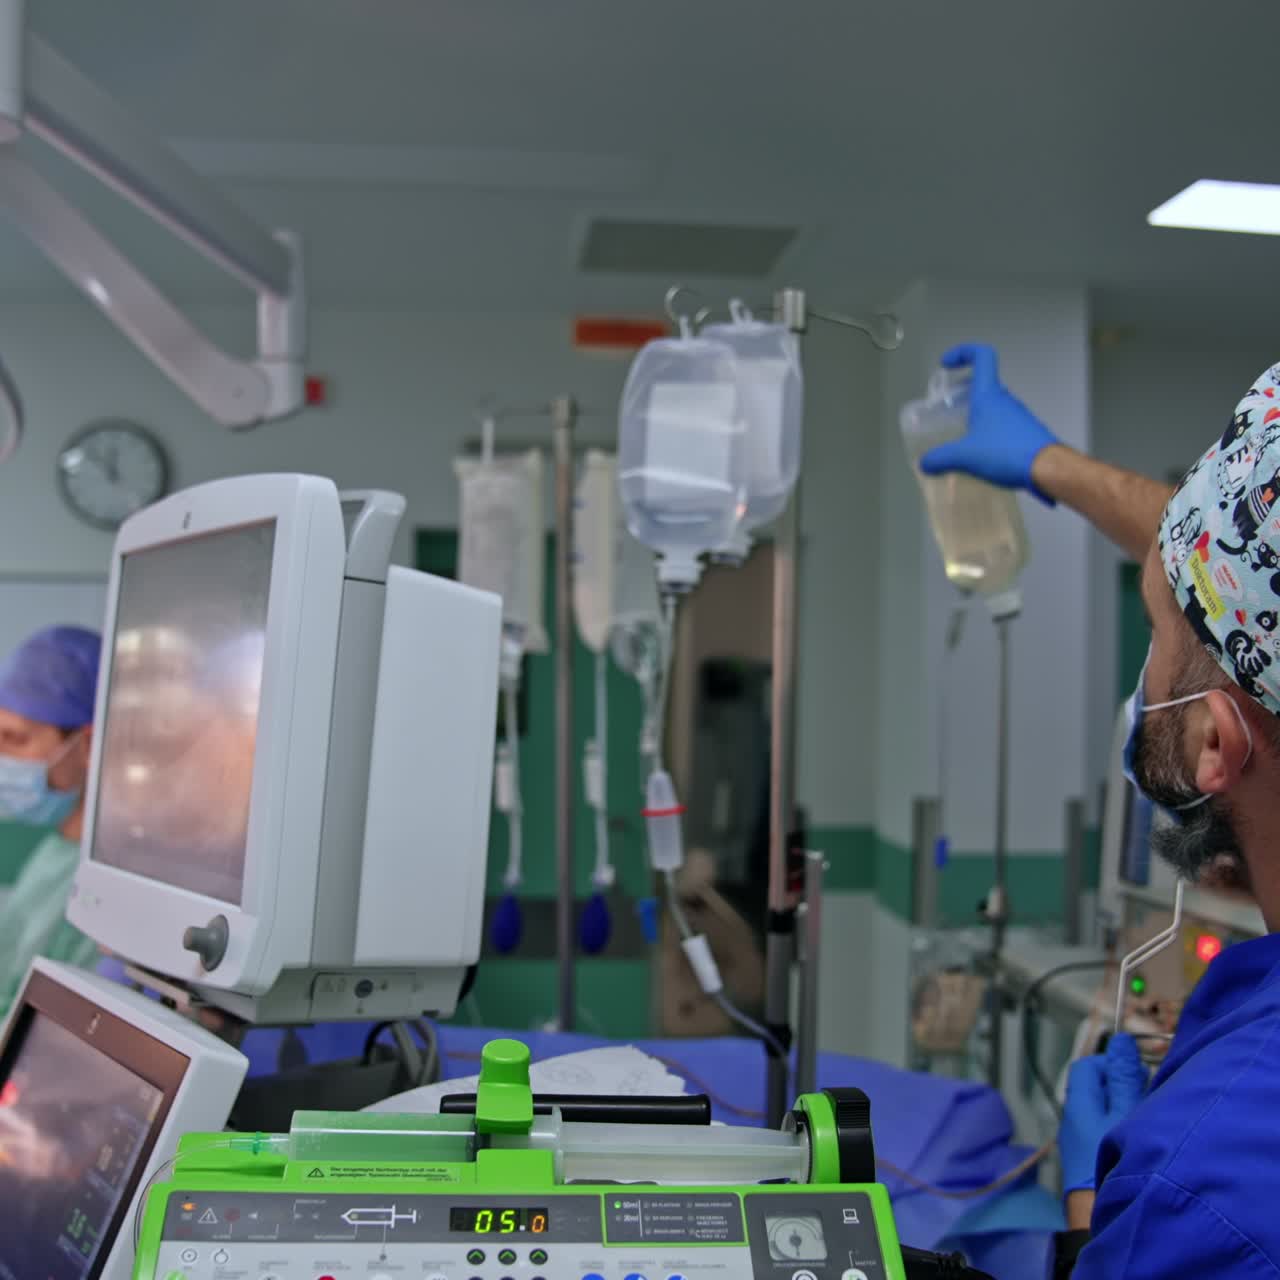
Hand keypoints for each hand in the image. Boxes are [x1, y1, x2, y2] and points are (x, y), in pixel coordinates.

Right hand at [919, 343, 1058, 504]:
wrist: (1047, 469)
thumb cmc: (1007, 452)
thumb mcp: (964, 456)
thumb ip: (940, 458)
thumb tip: (925, 463)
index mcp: (988, 395)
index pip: (982, 356)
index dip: (963, 352)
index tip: (946, 364)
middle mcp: (1004, 401)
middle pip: (983, 383)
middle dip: (963, 391)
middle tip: (948, 406)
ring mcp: (1016, 417)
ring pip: (992, 406)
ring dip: (975, 414)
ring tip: (960, 436)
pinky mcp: (1024, 434)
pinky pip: (1000, 426)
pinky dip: (986, 433)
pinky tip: (978, 455)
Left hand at [1059, 1033, 1146, 1194]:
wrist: (1098, 1213)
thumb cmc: (1111, 1160)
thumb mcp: (1125, 1114)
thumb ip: (1124, 1078)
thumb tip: (1121, 1042)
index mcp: (1078, 1102)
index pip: (1087, 1065)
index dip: (1110, 1061)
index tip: (1136, 1069)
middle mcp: (1073, 1117)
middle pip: (1095, 1086)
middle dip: (1121, 1083)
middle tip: (1147, 1092)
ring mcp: (1080, 1139)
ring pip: (1102, 1108)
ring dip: (1124, 1104)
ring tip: (1146, 1114)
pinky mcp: (1090, 1157)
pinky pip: (1105, 1128)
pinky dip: (1122, 1124)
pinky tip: (1140, 1136)